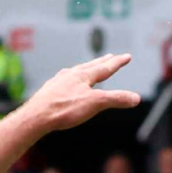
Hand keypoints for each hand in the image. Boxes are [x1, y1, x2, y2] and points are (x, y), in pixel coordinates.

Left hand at [25, 53, 144, 129]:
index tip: (127, 56)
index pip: (105, 68)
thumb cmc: (64, 108)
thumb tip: (136, 98)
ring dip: (85, 70)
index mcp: (82, 76)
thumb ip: (116, 99)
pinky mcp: (49, 92)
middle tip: (110, 56)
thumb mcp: (95, 104)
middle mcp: (70, 75)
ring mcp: (58, 83)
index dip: (117, 63)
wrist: (35, 116)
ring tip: (88, 69)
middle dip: (101, 62)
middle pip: (89, 66)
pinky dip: (70, 81)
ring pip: (75, 73)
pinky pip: (63, 82)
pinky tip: (66, 84)